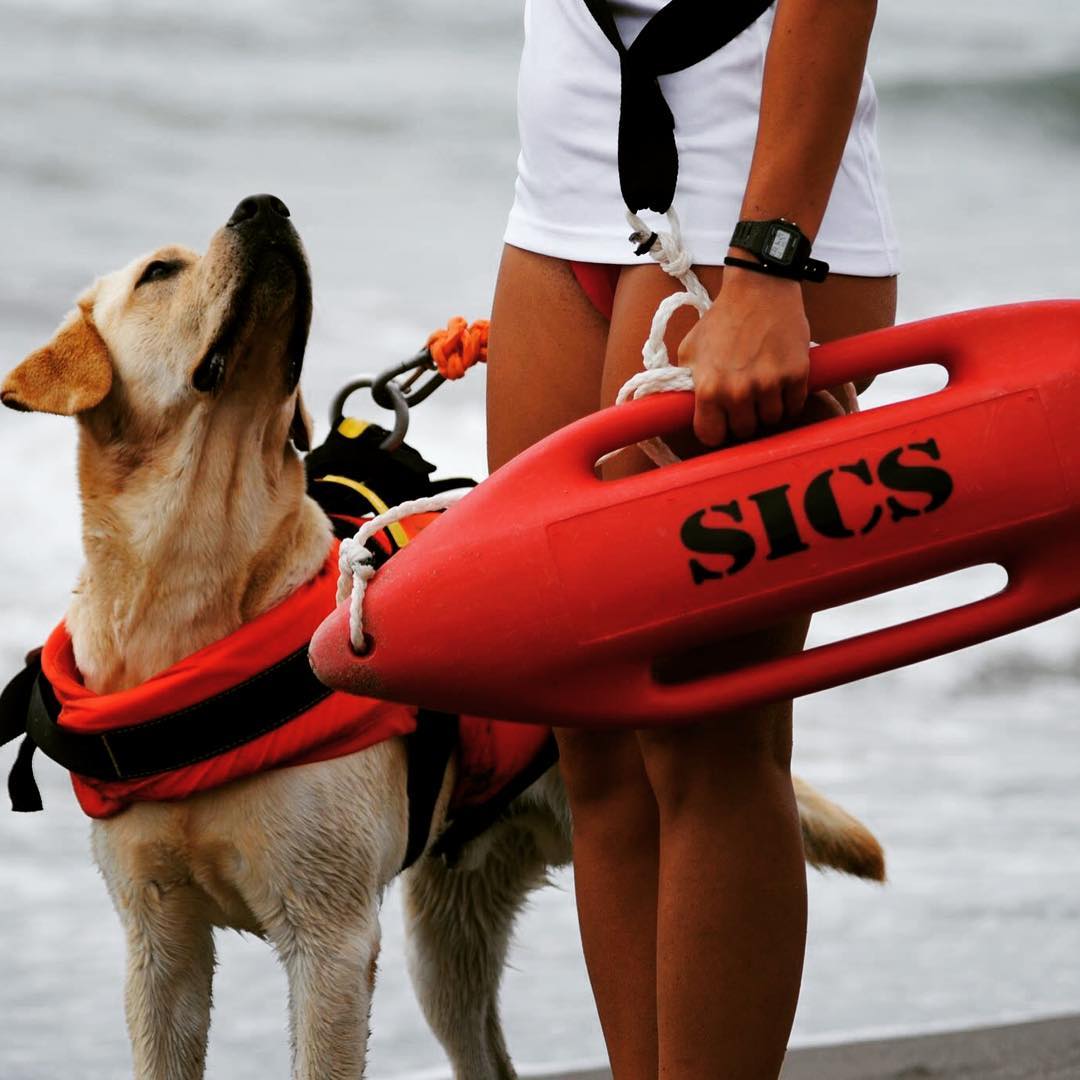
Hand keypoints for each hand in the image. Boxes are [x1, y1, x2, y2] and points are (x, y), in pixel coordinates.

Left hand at [677, 264, 811, 445]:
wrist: (759, 289)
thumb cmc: (722, 319)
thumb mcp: (690, 350)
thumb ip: (687, 382)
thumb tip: (684, 408)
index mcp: (709, 389)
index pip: (711, 436)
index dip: (715, 430)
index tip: (720, 422)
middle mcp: (739, 392)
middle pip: (744, 431)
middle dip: (743, 418)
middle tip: (745, 400)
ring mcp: (770, 385)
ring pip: (771, 420)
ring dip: (768, 409)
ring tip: (763, 387)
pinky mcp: (796, 375)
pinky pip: (794, 406)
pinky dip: (789, 399)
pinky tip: (781, 382)